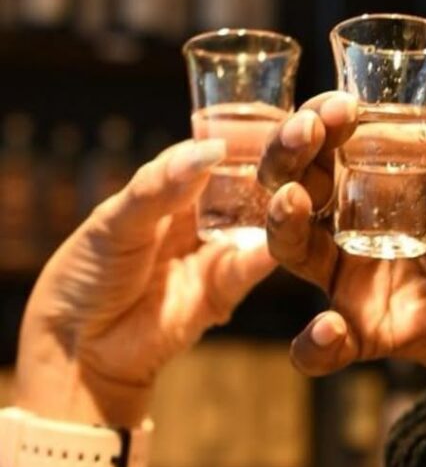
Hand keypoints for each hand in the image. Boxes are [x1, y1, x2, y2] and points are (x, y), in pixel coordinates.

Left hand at [15, 140, 274, 427]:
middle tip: (305, 147)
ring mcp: (215, 252)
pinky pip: (254, 266)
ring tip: (300, 187)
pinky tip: (286, 233)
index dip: (244, 136)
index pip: (214, 152)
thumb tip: (210, 150)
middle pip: (245, 186)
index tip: (279, 118)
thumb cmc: (86, 274)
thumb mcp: (115, 221)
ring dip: (279, 207)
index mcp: (169, 188)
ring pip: (258, 224)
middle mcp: (199, 217)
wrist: (79, 348)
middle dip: (274, 169)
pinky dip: (272, 250)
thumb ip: (161, 187)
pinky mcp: (225, 289)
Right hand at [258, 83, 425, 415]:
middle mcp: (350, 231)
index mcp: (372, 185)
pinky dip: (316, 345)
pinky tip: (330, 327)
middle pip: (294, 188)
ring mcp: (357, 282)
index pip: (326, 145)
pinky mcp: (374, 333)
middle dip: (289, 156)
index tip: (343, 105)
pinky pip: (327, 350)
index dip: (321, 119)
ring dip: (284, 226)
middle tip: (309, 132)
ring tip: (292, 201)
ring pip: (297, 254)